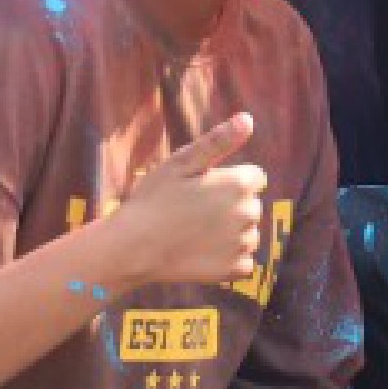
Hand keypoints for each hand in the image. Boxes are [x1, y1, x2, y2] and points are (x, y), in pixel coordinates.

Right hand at [105, 114, 269, 292]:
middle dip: (231, 205)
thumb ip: (218, 141)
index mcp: (239, 184)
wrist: (132, 248)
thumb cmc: (153, 200)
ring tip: (196, 232)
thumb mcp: (181, 162)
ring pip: (248, 232)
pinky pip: (244, 261)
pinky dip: (229, 258)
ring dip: (231, 232)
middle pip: (251, 205)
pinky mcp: (235, 269)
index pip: (254, 177)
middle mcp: (249, 213)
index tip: (202, 189)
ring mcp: (243, 243)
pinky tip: (203, 253)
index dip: (229, 181)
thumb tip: (248, 119)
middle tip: (194, 211)